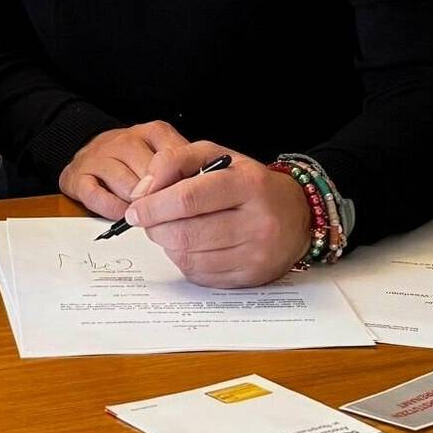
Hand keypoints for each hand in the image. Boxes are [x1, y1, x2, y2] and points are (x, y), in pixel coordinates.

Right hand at [57, 121, 186, 220]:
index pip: (174, 159)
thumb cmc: (135, 157)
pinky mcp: (78, 176)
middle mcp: (124, 140)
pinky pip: (98, 197)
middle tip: (166, 215)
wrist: (88, 146)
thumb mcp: (164, 152)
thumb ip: (185, 166)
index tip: (186, 202)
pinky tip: (122, 214)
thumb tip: (203, 191)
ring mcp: (99, 157)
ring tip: (145, 215)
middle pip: (150, 177)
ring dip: (138, 206)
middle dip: (159, 200)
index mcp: (153, 132)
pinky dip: (113, 210)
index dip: (181, 186)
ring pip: (127, 188)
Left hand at [122, 141, 313, 287]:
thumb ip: (175, 161)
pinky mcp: (250, 277)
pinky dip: (184, 260)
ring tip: (170, 229)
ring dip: (168, 245)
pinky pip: (200, 275)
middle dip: (156, 228)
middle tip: (149, 220)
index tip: (135, 209)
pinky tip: (190, 245)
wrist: (297, 215)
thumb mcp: (216, 155)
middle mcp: (257, 222)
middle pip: (186, 233)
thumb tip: (143, 191)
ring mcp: (256, 254)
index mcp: (248, 184)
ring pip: (189, 258)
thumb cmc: (249, 183)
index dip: (154, 206)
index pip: (189, 198)